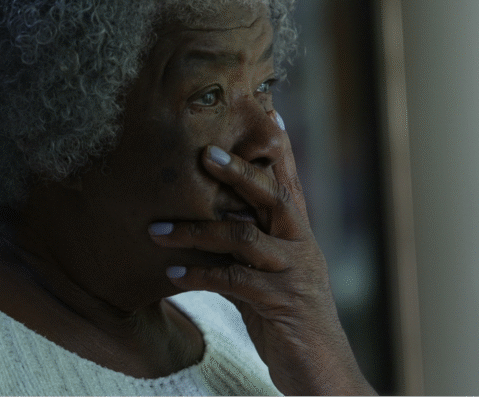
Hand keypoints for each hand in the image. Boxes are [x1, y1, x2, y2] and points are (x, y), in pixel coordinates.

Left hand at [149, 111, 374, 395]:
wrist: (324, 374)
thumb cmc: (289, 321)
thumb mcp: (270, 275)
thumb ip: (247, 246)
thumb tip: (211, 220)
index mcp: (298, 234)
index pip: (286, 181)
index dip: (274, 146)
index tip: (264, 108)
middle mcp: (300, 246)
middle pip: (271, 194)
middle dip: (236, 170)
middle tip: (202, 150)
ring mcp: (293, 274)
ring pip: (244, 236)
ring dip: (195, 230)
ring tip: (155, 229)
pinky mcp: (281, 304)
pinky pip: (235, 281)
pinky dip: (201, 274)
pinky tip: (172, 274)